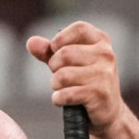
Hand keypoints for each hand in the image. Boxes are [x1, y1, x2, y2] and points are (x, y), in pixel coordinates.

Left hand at [26, 21, 126, 135]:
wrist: (107, 111)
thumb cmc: (86, 82)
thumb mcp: (69, 63)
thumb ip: (49, 52)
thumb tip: (31, 42)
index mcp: (101, 41)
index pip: (78, 28)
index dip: (60, 40)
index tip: (56, 51)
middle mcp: (106, 55)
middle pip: (65, 54)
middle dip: (54, 67)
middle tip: (61, 76)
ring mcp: (103, 74)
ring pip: (62, 75)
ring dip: (56, 85)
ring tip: (65, 88)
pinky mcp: (98, 94)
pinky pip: (65, 94)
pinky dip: (58, 99)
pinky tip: (65, 100)